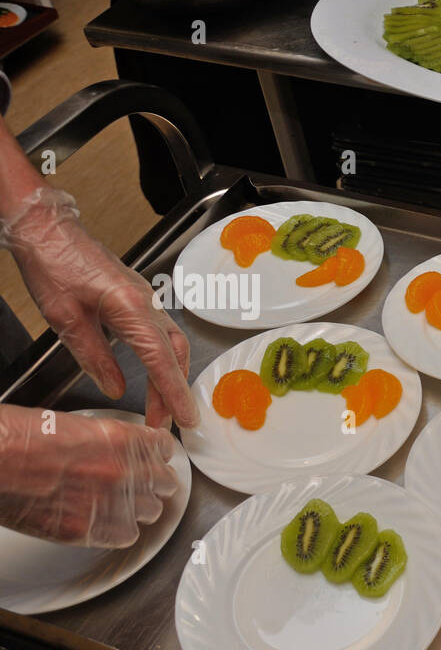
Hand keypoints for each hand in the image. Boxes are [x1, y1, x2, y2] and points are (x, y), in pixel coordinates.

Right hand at [0, 405, 178, 547]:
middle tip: (139, 484)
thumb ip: (110, 442)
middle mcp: (124, 472)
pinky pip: (127, 535)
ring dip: (138, 507)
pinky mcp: (91, 530)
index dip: (156, 456)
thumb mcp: (76, 425)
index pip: (165, 449)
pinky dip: (119, 530)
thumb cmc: (18, 438)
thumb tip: (124, 453)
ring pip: (151, 511)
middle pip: (165, 483)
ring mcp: (110, 503)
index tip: (152, 459)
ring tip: (119, 503)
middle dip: (152, 483)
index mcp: (123, 439)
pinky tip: (105, 520)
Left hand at [1, 188, 197, 428]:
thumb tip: (114, 387)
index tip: (184, 419)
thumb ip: (94, 356)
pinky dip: (163, 356)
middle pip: (174, 354)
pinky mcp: (137, 296)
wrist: (47, 229)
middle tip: (165, 420)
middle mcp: (146, 302)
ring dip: (170, 374)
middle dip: (173, 390)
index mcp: (130, 308)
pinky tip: (153, 370)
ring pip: (172, 343)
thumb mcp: (65, 319)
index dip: (174, 393)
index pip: (160, 360)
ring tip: (160, 403)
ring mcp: (145, 298)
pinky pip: (162, 331)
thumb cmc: (52, 265)